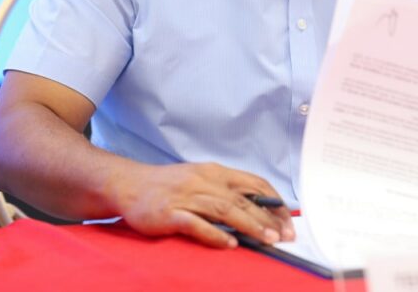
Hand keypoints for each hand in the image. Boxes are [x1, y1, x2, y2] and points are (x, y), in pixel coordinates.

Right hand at [117, 162, 294, 248]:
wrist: (130, 185)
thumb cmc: (169, 186)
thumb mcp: (202, 181)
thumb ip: (226, 192)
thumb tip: (258, 211)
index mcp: (215, 172)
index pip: (253, 183)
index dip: (273, 201)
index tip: (287, 219)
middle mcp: (204, 180)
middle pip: (242, 199)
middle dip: (267, 218)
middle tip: (285, 235)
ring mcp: (187, 196)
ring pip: (225, 210)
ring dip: (250, 225)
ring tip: (268, 240)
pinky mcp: (170, 213)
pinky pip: (196, 224)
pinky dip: (215, 235)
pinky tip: (230, 245)